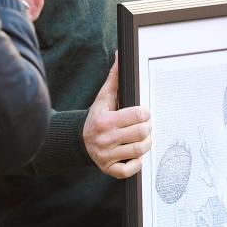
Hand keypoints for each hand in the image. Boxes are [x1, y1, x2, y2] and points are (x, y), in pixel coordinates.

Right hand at [83, 57, 151, 178]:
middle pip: (142, 133)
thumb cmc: (96, 116)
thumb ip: (114, 79)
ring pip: (139, 151)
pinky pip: (130, 169)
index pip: (138, 116)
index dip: (144, 114)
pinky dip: (136, 163)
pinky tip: (134, 154)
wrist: (79, 140)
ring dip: (145, 144)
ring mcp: (106, 155)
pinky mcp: (108, 168)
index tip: (142, 114)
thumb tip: (119, 56)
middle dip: (146, 129)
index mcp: (105, 120)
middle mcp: (105, 139)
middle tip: (143, 127)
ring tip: (141, 139)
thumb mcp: (103, 98)